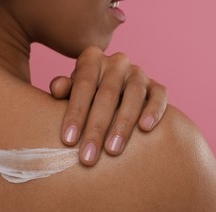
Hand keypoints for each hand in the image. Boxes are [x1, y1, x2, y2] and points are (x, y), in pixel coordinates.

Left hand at [50, 46, 166, 165]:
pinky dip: (154, 111)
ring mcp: (138, 73)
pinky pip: (159, 96)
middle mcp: (117, 62)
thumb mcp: (73, 91)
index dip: (75, 113)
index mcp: (92, 59)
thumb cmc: (86, 96)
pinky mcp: (156, 86)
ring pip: (134, 95)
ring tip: (113, 150)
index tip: (68, 141)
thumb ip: (64, 88)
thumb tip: (56, 88)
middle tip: (88, 157)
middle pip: (107, 94)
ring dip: (123, 124)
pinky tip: (146, 128)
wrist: (115, 93)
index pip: (83, 85)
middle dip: (96, 128)